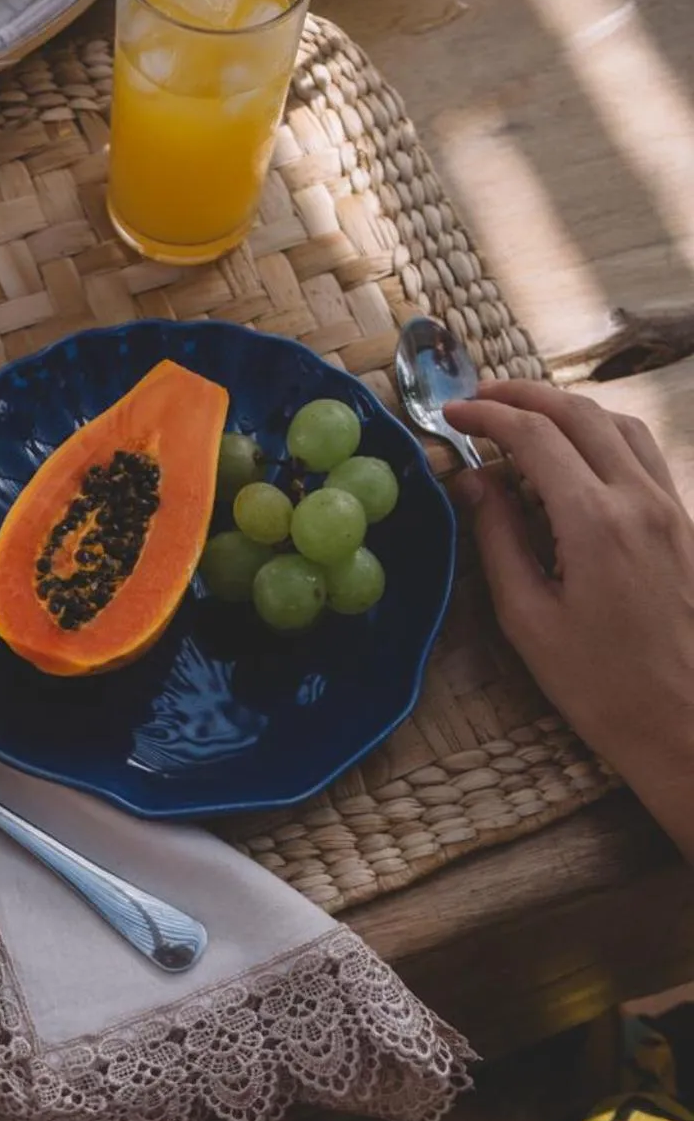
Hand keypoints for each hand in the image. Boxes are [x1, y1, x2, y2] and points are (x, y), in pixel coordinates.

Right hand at [446, 381, 693, 861]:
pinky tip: (576, 453)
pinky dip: (602, 433)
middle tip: (478, 398)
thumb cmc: (601, 687)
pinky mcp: (685, 523)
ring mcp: (670, 508)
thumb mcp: (529, 619)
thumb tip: (473, 481)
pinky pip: (642, 453)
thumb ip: (498, 538)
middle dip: (523, 396)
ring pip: (619, 424)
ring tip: (524, 416)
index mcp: (596, 522)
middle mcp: (640, 500)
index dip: (486, 415)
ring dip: (567, 408)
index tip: (450, 413)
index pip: (534, 436)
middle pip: (579, 414)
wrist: (688, 724)